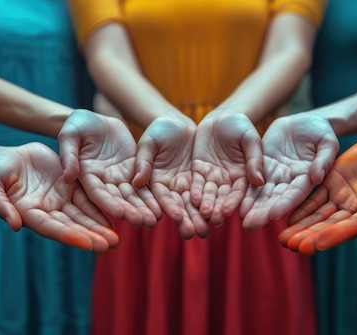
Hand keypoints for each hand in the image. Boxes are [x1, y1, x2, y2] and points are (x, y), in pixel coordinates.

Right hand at [0, 142, 118, 252]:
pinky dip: (100, 208)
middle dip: (91, 235)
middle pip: (72, 226)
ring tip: (116, 238)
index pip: (51, 228)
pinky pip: (87, 199)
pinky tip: (116, 215)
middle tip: (110, 245)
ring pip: (83, 216)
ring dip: (99, 227)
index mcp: (29, 213)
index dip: (69, 235)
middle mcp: (48, 211)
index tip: (87, 244)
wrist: (6, 156)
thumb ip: (0, 204)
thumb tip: (14, 225)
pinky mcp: (69, 188)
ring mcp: (60, 201)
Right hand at [59, 109, 160, 227]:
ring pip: (133, 196)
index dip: (108, 204)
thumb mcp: (70, 135)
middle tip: (143, 222)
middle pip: (118, 199)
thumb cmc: (78, 124)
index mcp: (86, 176)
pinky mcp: (133, 170)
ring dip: (144, 208)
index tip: (119, 214)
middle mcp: (103, 181)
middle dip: (130, 211)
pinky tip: (163, 206)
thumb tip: (67, 177)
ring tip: (155, 219)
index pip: (97, 193)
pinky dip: (152, 196)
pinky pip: (144, 184)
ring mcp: (118, 177)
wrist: (97, 119)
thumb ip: (69, 155)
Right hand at [133, 117, 206, 238]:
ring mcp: (187, 185)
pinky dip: (213, 204)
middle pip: (179, 206)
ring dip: (199, 218)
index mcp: (155, 180)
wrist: (181, 122)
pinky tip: (220, 215)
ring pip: (194, 204)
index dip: (168, 207)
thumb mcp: (149, 141)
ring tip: (206, 231)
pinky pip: (209, 193)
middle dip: (185, 220)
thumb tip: (136, 182)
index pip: (161, 197)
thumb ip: (143, 160)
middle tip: (193, 234)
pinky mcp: (202, 179)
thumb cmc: (160, 129)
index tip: (175, 218)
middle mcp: (172, 187)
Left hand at [191, 113, 263, 227]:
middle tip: (214, 220)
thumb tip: (259, 180)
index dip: (234, 202)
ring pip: (209, 194)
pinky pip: (196, 184)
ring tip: (202, 215)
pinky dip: (195, 192)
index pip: (239, 192)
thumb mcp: (250, 137)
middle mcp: (229, 180)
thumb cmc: (240, 125)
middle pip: (223, 197)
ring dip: (206, 205)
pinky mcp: (199, 171)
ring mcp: (213, 177)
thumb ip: (254, 158)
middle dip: (219, 208)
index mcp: (244, 175)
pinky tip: (193, 200)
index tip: (229, 211)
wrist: (221, 117)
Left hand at [240, 113, 337, 229]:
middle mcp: (289, 181)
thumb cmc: (321, 131)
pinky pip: (252, 179)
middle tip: (250, 225)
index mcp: (307, 178)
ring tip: (240, 219)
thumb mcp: (327, 142)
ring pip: (261, 193)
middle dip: (263, 212)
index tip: (272, 215)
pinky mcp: (263, 165)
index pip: (295, 194)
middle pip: (275, 199)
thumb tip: (316, 177)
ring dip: (251, 206)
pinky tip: (235, 202)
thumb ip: (324, 159)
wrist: (304, 121)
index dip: (284, 204)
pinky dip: (244, 191)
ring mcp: (275, 174)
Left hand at [279, 141, 356, 254]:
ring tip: (283, 240)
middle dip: (309, 236)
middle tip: (291, 246)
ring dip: (300, 227)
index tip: (317, 245)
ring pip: (317, 214)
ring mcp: (339, 197)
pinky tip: (287, 218)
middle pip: (328, 225)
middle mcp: (352, 209)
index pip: (350, 227)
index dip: (334, 235)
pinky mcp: (330, 182)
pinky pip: (313, 196)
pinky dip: (301, 207)